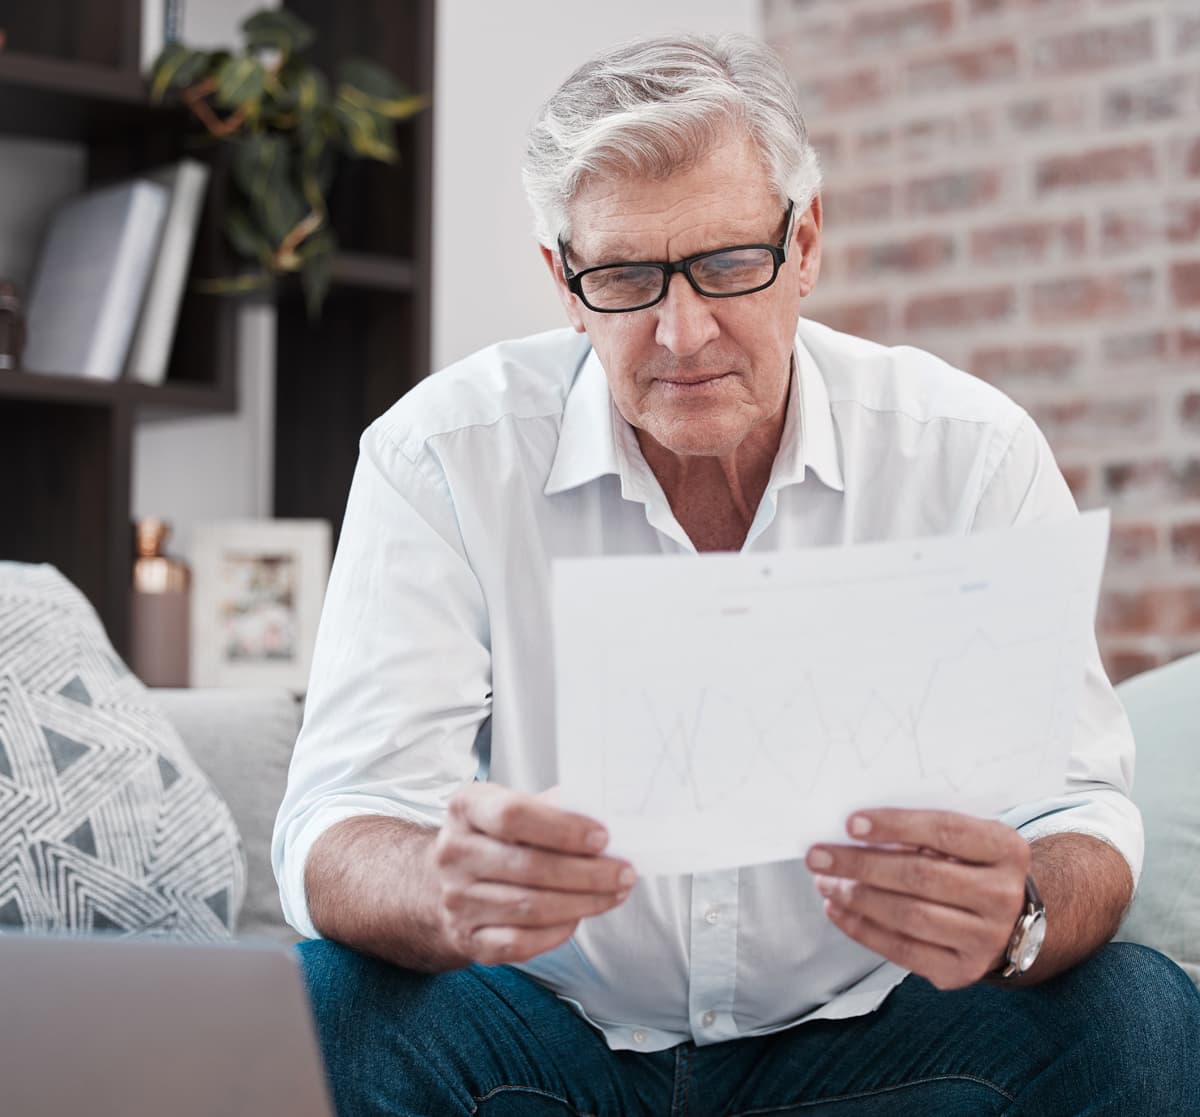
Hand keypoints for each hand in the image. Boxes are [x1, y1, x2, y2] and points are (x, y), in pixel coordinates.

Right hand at [433, 783, 635, 965]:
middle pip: (528, 866)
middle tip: (625, 872)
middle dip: (587, 872)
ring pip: (530, 907)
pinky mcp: (467, 938)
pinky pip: (519, 942)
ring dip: (582, 902)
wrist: (449, 881)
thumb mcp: (515, 806)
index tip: (603, 837)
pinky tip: (580, 917)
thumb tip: (608, 813)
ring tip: (615, 893)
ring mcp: (456, 899)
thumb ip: (553, 807)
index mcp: (466, 807)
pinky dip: (557, 932)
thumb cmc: (498, 837)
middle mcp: (454, 852)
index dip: (562, 828)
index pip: (512, 814)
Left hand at [806, 809, 1029, 988]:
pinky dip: (862, 929)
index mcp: (1006, 849)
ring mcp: (986, 938)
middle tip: (818, 855)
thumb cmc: (973, 866)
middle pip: (920, 876)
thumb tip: (854, 832)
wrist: (1013, 921)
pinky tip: (838, 910)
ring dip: (856, 897)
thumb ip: (924, 833)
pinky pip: (903, 951)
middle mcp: (1002, 895)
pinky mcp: (962, 970)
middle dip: (860, 864)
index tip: (851, 823)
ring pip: (909, 915)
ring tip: (825, 882)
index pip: (945, 831)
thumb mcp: (967, 839)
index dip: (896, 825)